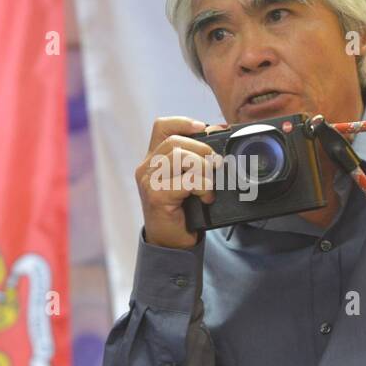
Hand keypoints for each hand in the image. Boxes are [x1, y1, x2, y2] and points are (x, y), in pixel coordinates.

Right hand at [136, 116, 226, 249]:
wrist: (170, 243)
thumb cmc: (182, 211)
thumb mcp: (188, 179)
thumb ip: (195, 160)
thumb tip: (218, 135)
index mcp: (153, 159)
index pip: (162, 127)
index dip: (183, 122)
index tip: (204, 128)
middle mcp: (146, 168)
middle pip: (176, 141)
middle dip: (203, 149)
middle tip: (217, 164)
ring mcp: (148, 181)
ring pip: (180, 157)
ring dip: (204, 169)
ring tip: (210, 185)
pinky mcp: (156, 196)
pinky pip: (187, 180)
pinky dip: (203, 187)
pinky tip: (206, 198)